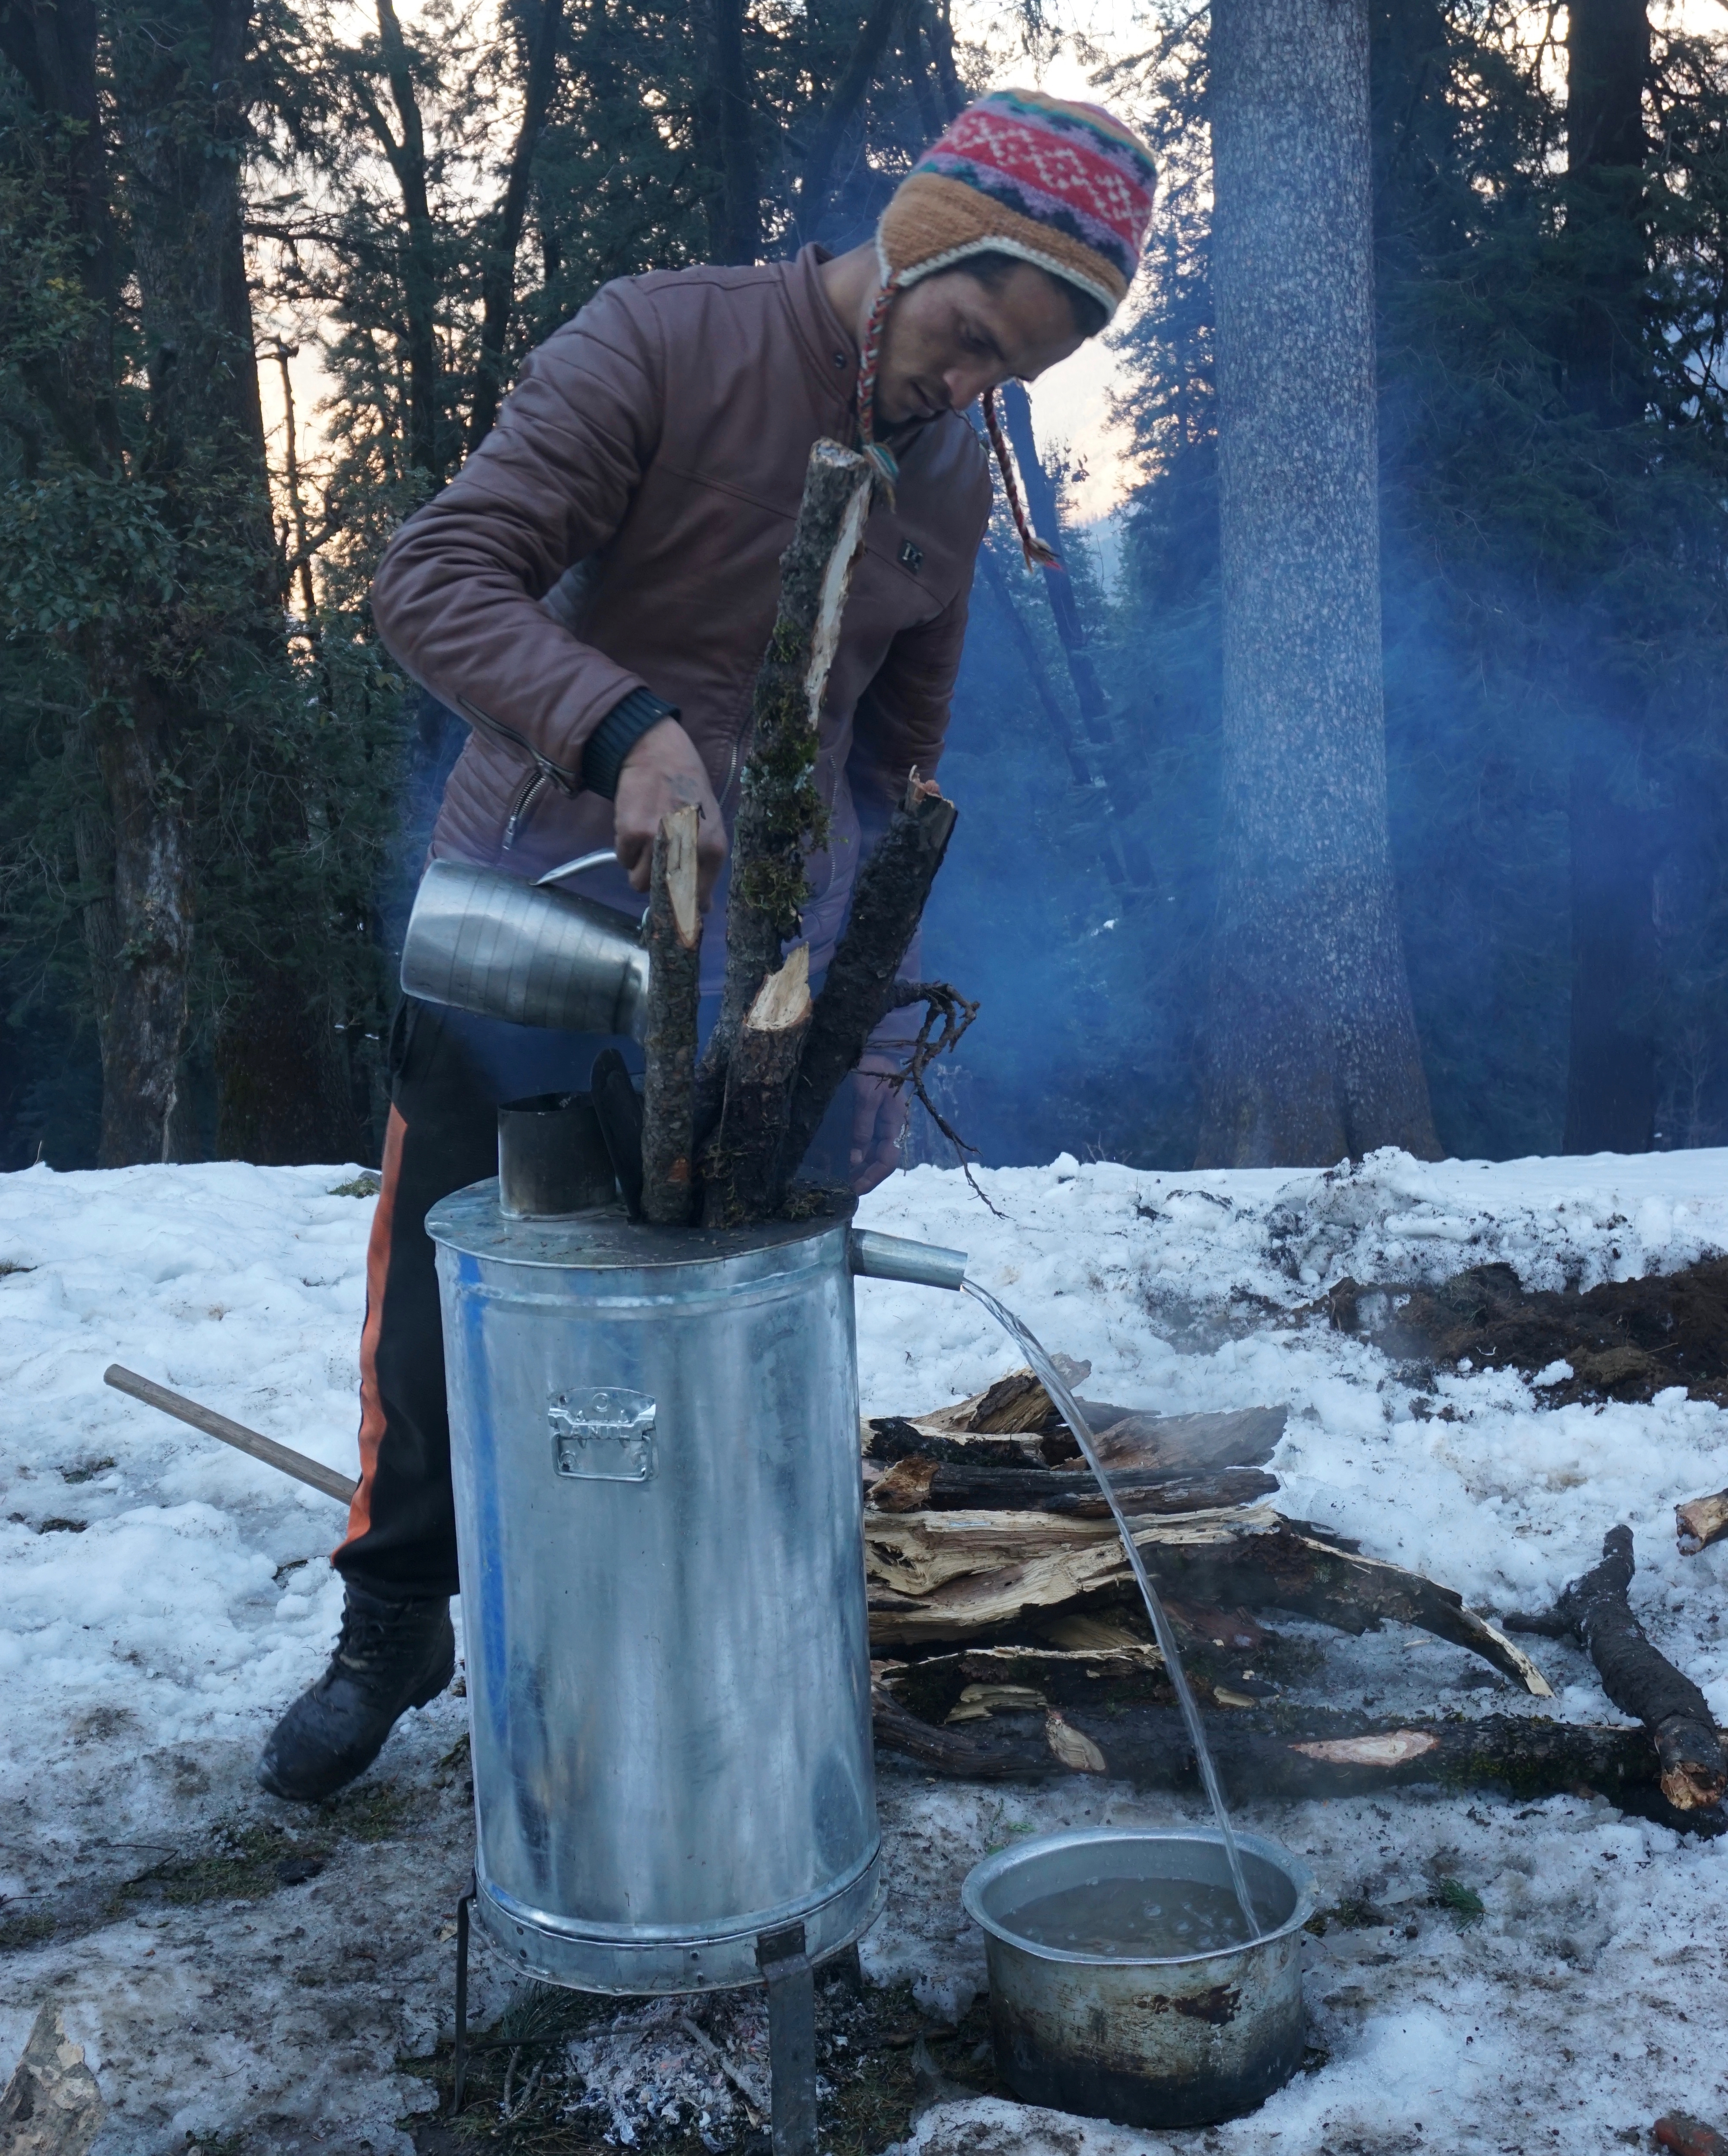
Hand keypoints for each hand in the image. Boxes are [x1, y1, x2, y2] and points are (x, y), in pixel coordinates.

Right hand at [613, 718, 726, 908]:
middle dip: (657, 886)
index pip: (696, 898)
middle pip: (664, 895)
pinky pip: (623, 860)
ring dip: (640, 869)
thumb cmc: (689, 792)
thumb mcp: (710, 827)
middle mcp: (688, 848)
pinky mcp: (631, 832)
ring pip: (639, 882)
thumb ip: (706, 867)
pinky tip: (635, 827)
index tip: (674, 909)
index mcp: (713, 849)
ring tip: (647, 843)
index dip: (682, 909)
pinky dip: (626, 850)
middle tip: (657, 863)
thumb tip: (703, 909)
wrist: (659, 756)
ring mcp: (658, 841)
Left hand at [849, 1068, 907, 1192]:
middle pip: (879, 1159)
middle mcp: (888, 1125)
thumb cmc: (872, 1066)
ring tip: (839, 1179)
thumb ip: (862, 1126)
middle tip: (843, 1189)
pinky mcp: (867, 1115)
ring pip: (871, 1152)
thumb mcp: (866, 1095)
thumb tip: (857, 1158)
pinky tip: (839, 1159)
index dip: (873, 1177)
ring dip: (858, 1168)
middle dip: (863, 1176)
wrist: (873, 1042)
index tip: (855, 1190)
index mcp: (894, 1122)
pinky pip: (863, 1141)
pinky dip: (853, 1153)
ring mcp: (879, 1121)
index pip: (888, 1159)